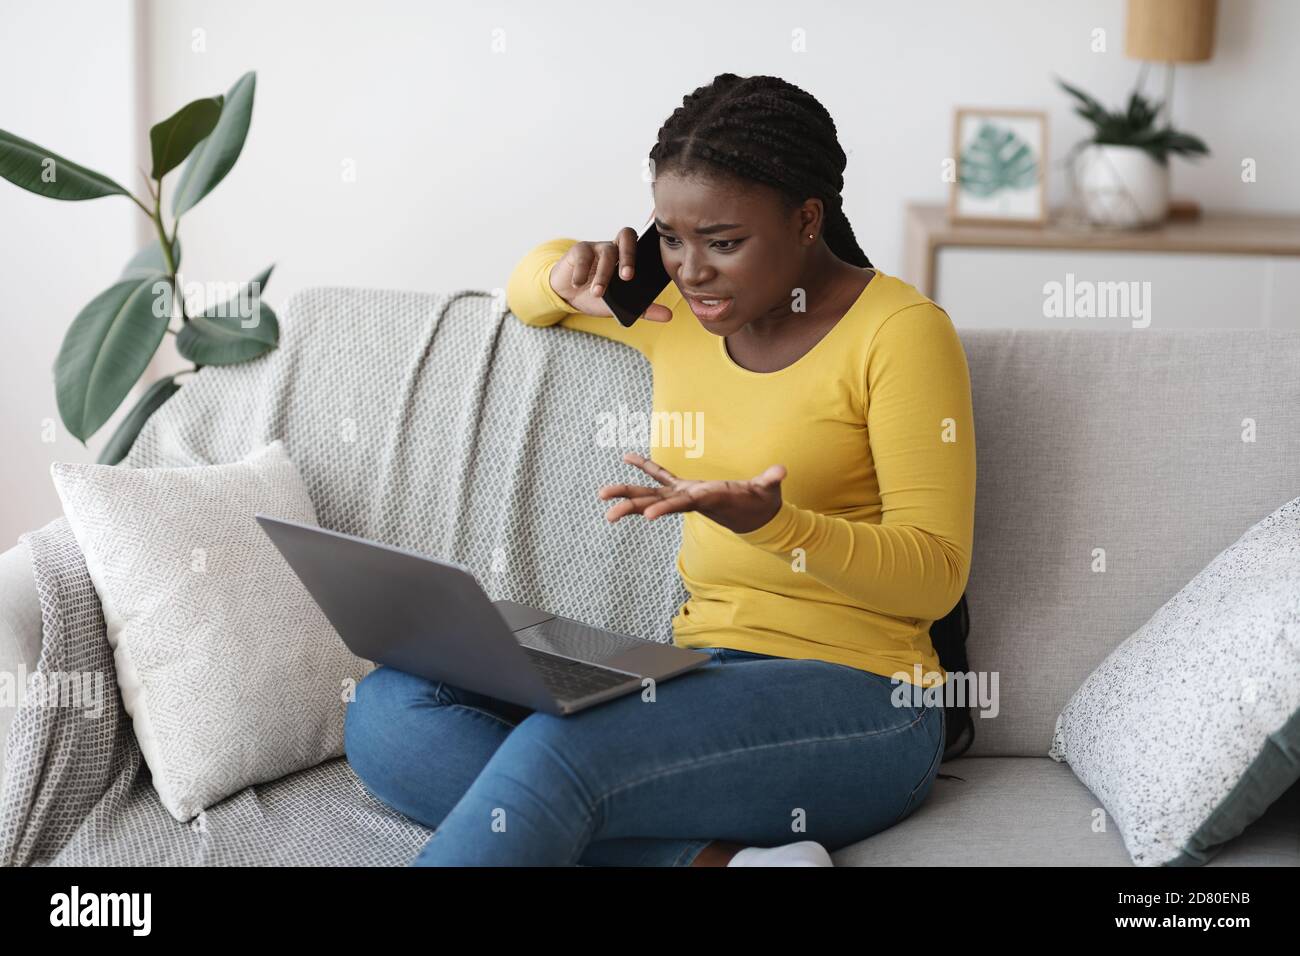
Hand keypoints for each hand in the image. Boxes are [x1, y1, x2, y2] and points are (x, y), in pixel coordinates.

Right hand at [548, 227, 673, 320]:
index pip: (644, 243)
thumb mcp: (620, 305)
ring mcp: (597, 247)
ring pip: (606, 252)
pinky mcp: (579, 250)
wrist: (567, 295)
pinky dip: (582, 271)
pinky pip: (583, 255)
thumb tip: (669, 315)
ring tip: (598, 293)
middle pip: (627, 236)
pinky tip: (578, 284)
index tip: (655, 257)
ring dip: (603, 274)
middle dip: (629, 256)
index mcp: (628, 258)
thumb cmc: (596, 295)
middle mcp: (615, 248)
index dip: (651, 243)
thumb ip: (644, 309)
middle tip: (627, 277)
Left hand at [597, 451, 786, 534]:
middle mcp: (690, 501)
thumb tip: (781, 471)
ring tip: (601, 493)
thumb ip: (770, 481)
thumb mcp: (767, 492)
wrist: (758, 518)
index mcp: (706, 500)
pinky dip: (646, 467)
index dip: (665, 509)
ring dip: (627, 492)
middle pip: (656, 504)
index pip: (683, 505)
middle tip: (607, 513)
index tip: (645, 516)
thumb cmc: (763, 503)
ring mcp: (686, 496)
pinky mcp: (687, 489)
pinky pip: (662, 477)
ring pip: (651, 494)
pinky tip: (628, 457)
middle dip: (632, 506)